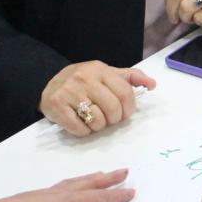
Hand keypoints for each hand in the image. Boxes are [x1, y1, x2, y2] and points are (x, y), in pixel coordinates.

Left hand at [0, 170, 134, 201]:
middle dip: (106, 179)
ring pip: (73, 183)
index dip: (115, 195)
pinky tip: (66, 191)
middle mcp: (59, 194)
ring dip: (89, 179)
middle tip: (123, 171)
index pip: (97, 197)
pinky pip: (60, 188)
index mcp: (68, 201)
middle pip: (87, 183)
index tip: (131, 190)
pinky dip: (71, 185)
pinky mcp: (33, 200)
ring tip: (98, 175)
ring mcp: (45, 196)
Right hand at [39, 62, 155, 135]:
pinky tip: (81, 123)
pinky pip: (79, 128)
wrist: (48, 82)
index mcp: (100, 69)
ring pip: (97, 120)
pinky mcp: (56, 106)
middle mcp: (84, 78)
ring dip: (98, 126)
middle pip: (112, 108)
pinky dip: (84, 131)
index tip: (125, 113)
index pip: (125, 92)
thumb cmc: (83, 81)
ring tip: (93, 120)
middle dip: (114, 119)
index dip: (129, 109)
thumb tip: (152, 84)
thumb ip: (130, 77)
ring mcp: (69, 92)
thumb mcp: (106, 73)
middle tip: (109, 119)